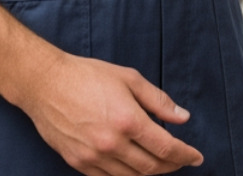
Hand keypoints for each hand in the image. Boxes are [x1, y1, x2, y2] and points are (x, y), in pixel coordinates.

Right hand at [15, 52, 202, 175]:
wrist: (45, 84)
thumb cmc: (87, 76)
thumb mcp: (130, 78)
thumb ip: (158, 101)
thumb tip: (182, 117)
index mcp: (128, 120)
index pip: (166, 148)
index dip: (185, 155)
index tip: (196, 157)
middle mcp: (112, 143)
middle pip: (151, 167)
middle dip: (171, 166)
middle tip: (181, 161)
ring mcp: (93, 156)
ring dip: (150, 174)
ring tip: (161, 165)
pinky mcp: (78, 162)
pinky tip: (133, 168)